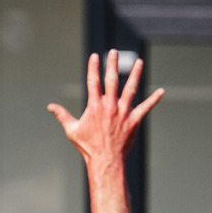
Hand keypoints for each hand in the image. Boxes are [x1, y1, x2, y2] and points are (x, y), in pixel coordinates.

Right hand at [47, 50, 163, 165]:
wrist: (105, 160)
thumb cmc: (87, 147)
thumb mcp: (72, 130)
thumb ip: (62, 115)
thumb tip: (50, 106)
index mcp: (94, 106)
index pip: (93, 82)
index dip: (93, 68)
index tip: (94, 56)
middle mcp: (110, 106)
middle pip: (112, 80)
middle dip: (113, 65)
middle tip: (114, 52)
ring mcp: (123, 113)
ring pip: (130, 89)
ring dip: (135, 75)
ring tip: (139, 62)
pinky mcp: (133, 121)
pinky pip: (145, 108)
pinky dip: (153, 100)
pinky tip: (161, 92)